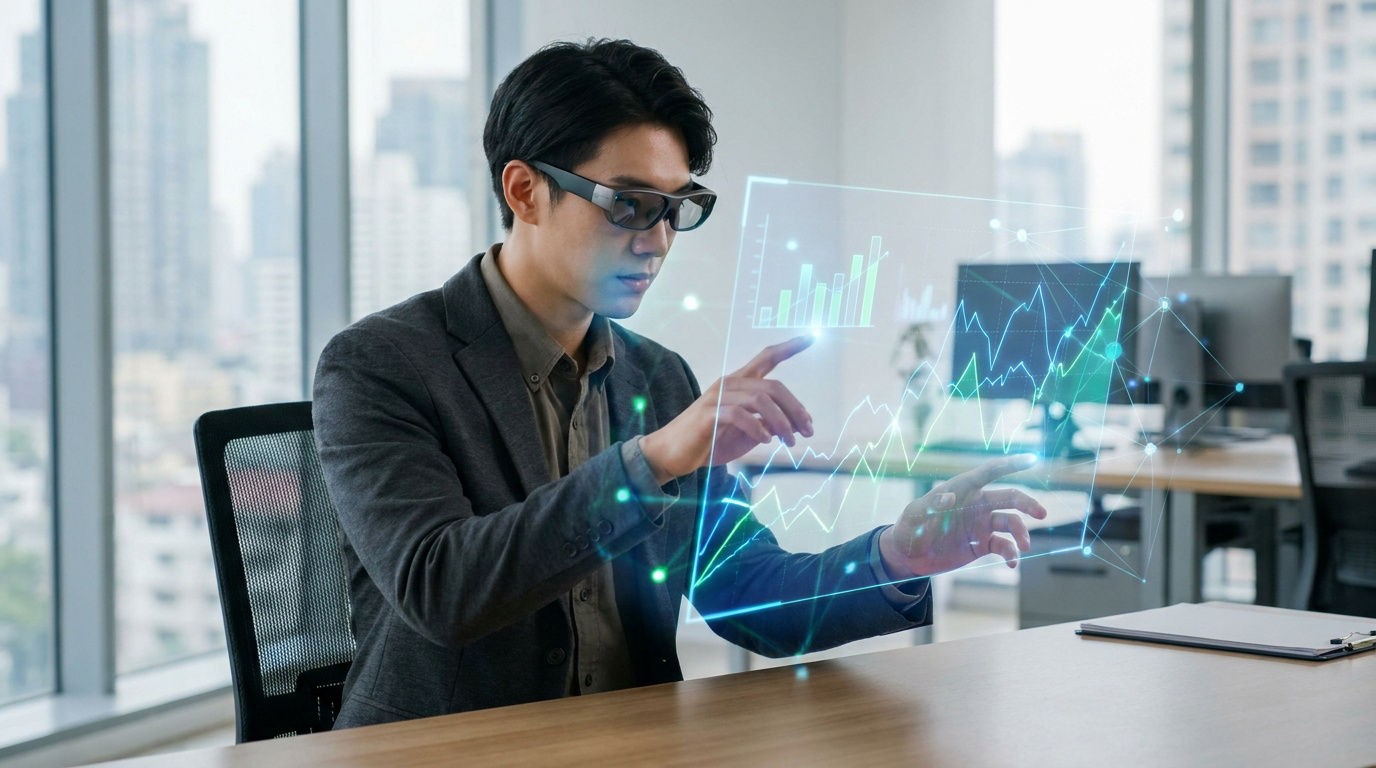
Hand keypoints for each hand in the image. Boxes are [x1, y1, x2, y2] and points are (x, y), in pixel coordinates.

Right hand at [641, 335, 814, 483]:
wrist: (672, 454)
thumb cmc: (709, 441)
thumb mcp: (746, 433)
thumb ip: (766, 423)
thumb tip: (791, 426)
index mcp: (738, 384)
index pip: (766, 358)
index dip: (790, 348)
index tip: (812, 337)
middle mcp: (729, 384)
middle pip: (773, 386)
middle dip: (796, 409)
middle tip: (809, 431)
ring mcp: (717, 397)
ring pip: (760, 399)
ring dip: (781, 422)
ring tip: (790, 441)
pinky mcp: (708, 414)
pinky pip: (740, 414)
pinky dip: (757, 427)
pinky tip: (765, 440)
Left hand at [878, 455, 1046, 578]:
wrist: (908, 557)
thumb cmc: (908, 529)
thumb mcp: (914, 516)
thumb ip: (930, 506)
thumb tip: (948, 497)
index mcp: (961, 489)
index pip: (989, 472)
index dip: (1010, 465)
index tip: (1032, 459)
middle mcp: (976, 504)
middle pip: (1009, 497)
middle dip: (1027, 503)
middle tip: (1041, 513)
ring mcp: (981, 524)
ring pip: (1011, 523)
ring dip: (1022, 533)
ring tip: (1024, 548)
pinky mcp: (982, 544)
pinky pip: (1004, 546)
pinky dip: (1012, 554)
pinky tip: (1011, 563)